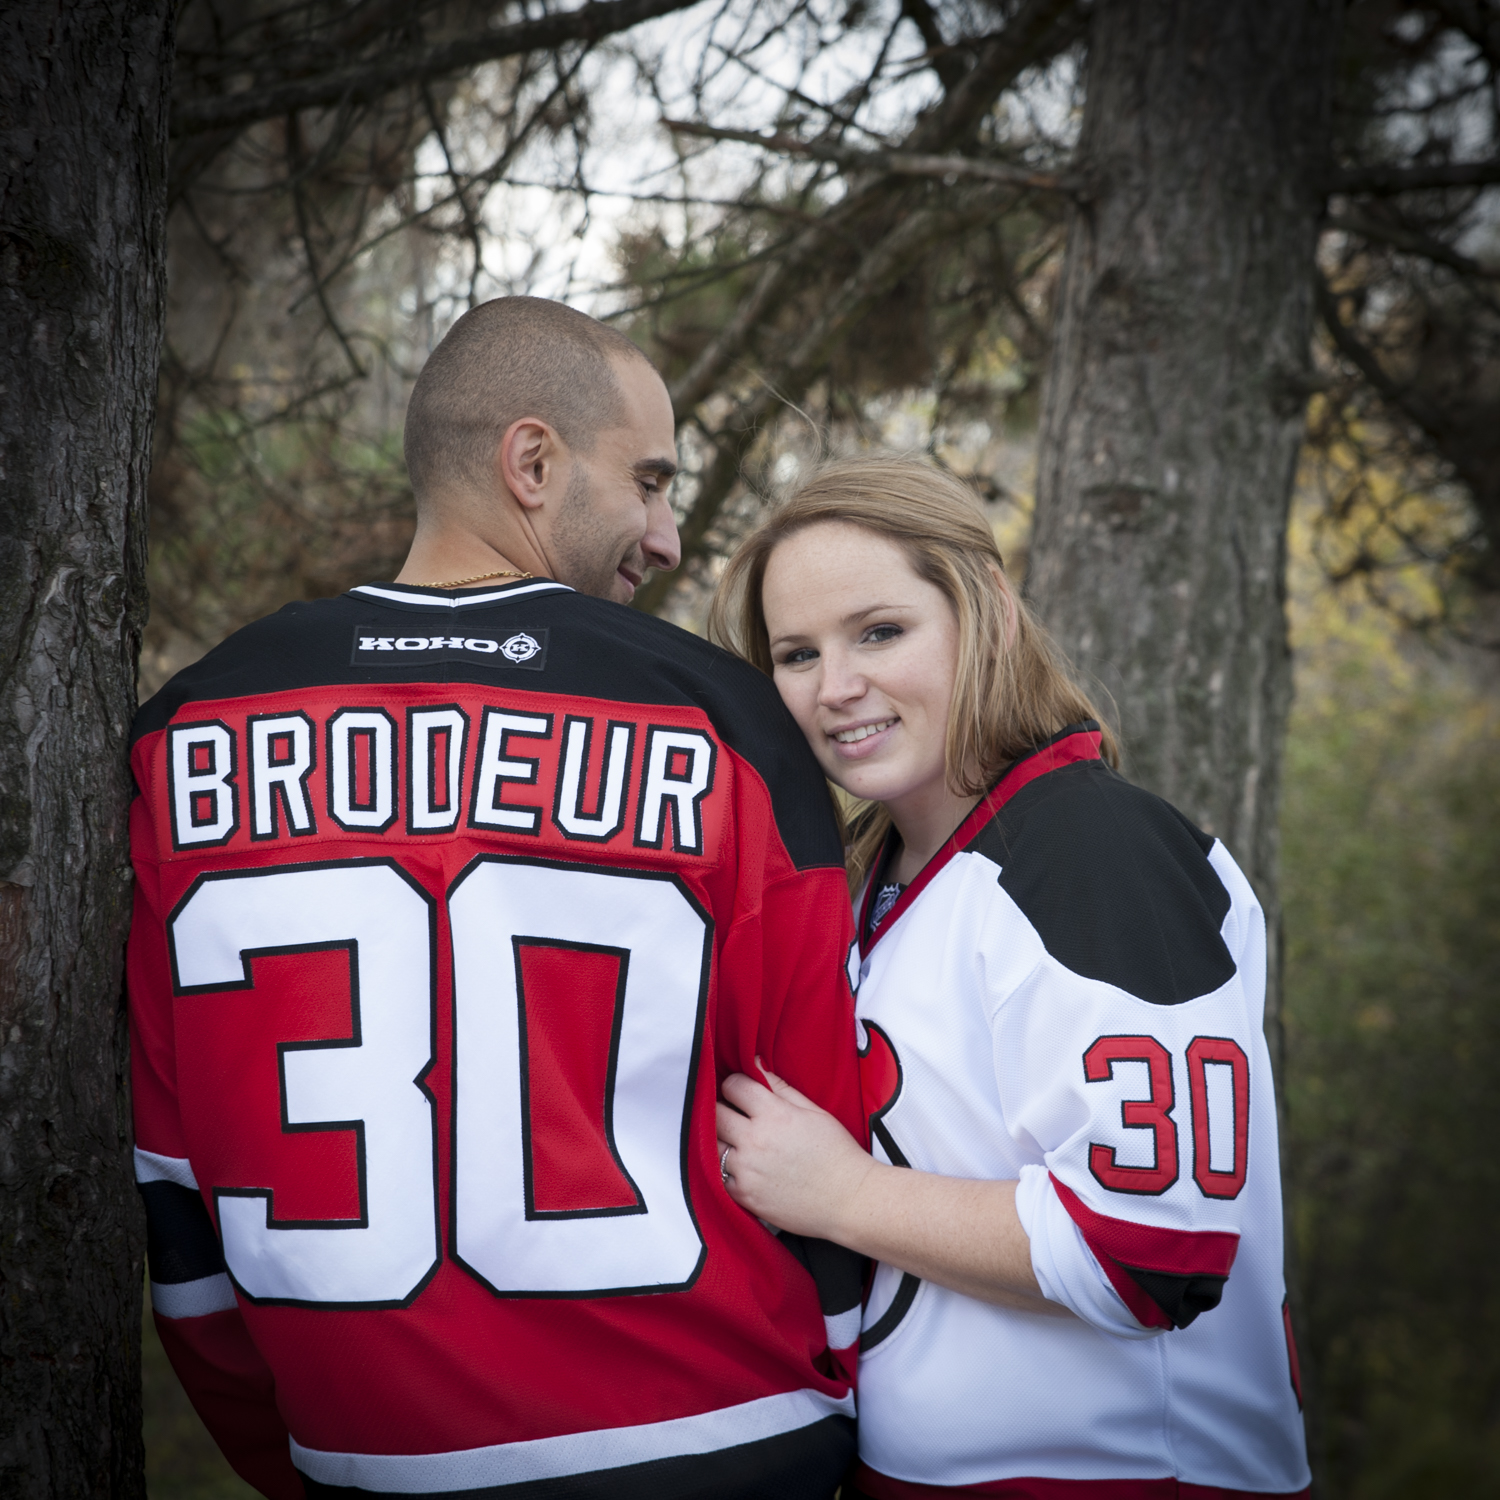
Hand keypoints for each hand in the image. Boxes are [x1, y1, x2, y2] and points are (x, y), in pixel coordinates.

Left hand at [715, 1059, 874, 1238]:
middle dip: (721, 1109)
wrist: (848, 1199)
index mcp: (774, 1114)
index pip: (733, 1086)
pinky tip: (745, 1167)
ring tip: (738, 1141)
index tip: (740, 1091)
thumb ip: (780, 1087)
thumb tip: (755, 1064)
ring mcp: (746, 1170)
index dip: (735, 1085)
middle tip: (733, 1114)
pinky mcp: (744, 1196)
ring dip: (722, 1140)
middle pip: (714, 1113)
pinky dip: (726, 1170)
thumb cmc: (836, 1152)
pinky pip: (718, 1176)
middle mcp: (755, 1140)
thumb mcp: (813, 1111)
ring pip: (712, 1144)